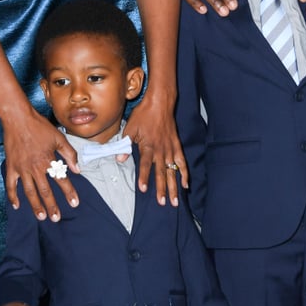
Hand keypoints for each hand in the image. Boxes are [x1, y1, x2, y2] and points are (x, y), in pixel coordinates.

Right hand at [3, 108, 79, 221]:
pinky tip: (17, 205)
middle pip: (45, 191)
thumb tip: (78, 169)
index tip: (74, 203)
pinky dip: (13, 196)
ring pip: (29, 192)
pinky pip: (11, 185)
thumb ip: (69, 154)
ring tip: (41, 217)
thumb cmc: (39, 127)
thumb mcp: (59, 138)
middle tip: (56, 218)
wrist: (18, 118)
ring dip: (35, 206)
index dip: (69, 192)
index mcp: (48, 160)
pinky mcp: (11, 167)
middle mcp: (35, 167)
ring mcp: (22, 168)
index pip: (61, 180)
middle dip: (52, 206)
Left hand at [122, 87, 187, 206]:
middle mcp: (161, 149)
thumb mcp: (130, 128)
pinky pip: (181, 161)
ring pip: (172, 171)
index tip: (143, 189)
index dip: (144, 177)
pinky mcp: (176, 145)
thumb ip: (125, 145)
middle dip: (162, 189)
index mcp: (148, 146)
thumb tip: (119, 159)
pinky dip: (184, 172)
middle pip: (162, 172)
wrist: (160, 102)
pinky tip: (185, 184)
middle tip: (163, 202)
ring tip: (175, 200)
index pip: (146, 165)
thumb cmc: (143, 114)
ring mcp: (170, 148)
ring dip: (174, 186)